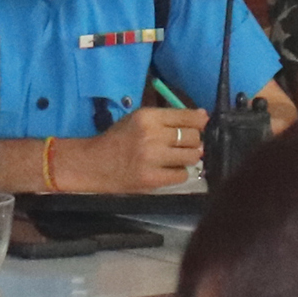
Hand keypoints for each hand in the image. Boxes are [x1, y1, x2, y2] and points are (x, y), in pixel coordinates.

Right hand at [79, 106, 209, 195]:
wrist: (94, 164)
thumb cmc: (118, 139)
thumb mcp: (138, 119)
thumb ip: (168, 117)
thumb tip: (203, 117)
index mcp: (147, 117)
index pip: (187, 117)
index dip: (198, 122)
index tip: (200, 125)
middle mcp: (152, 136)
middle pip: (193, 137)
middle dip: (193, 141)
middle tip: (182, 144)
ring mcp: (153, 159)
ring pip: (192, 156)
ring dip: (189, 157)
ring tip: (177, 157)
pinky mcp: (153, 179)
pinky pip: (182, 175)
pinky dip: (179, 173)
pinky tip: (169, 170)